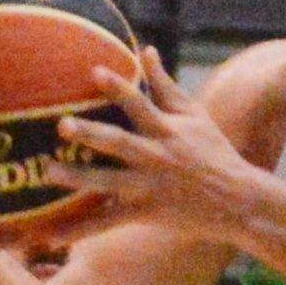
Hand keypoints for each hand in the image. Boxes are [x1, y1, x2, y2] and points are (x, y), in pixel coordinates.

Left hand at [53, 52, 264, 237]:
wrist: (237, 201)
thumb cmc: (214, 152)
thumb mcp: (194, 115)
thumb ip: (165, 85)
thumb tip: (145, 50)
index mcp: (167, 130)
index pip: (139, 104)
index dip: (118, 88)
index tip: (93, 71)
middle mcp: (155, 157)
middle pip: (118, 143)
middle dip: (91, 134)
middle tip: (61, 125)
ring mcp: (148, 187)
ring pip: (108, 182)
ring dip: (77, 177)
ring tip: (48, 170)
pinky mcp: (145, 213)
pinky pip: (107, 223)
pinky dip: (79, 230)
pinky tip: (51, 235)